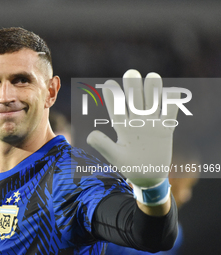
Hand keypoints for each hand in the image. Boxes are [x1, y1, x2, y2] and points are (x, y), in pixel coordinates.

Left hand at [87, 69, 179, 186]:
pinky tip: (172, 93)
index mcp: (123, 127)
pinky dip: (171, 105)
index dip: (113, 97)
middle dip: (133, 87)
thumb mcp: (115, 157)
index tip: (108, 84)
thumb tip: (89, 135)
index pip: (117, 109)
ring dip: (153, 91)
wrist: (148, 177)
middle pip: (135, 101)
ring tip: (152, 76)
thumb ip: (103, 145)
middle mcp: (137, 122)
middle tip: (131, 72)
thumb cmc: (129, 167)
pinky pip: (169, 115)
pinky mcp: (165, 131)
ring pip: (152, 104)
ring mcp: (152, 125)